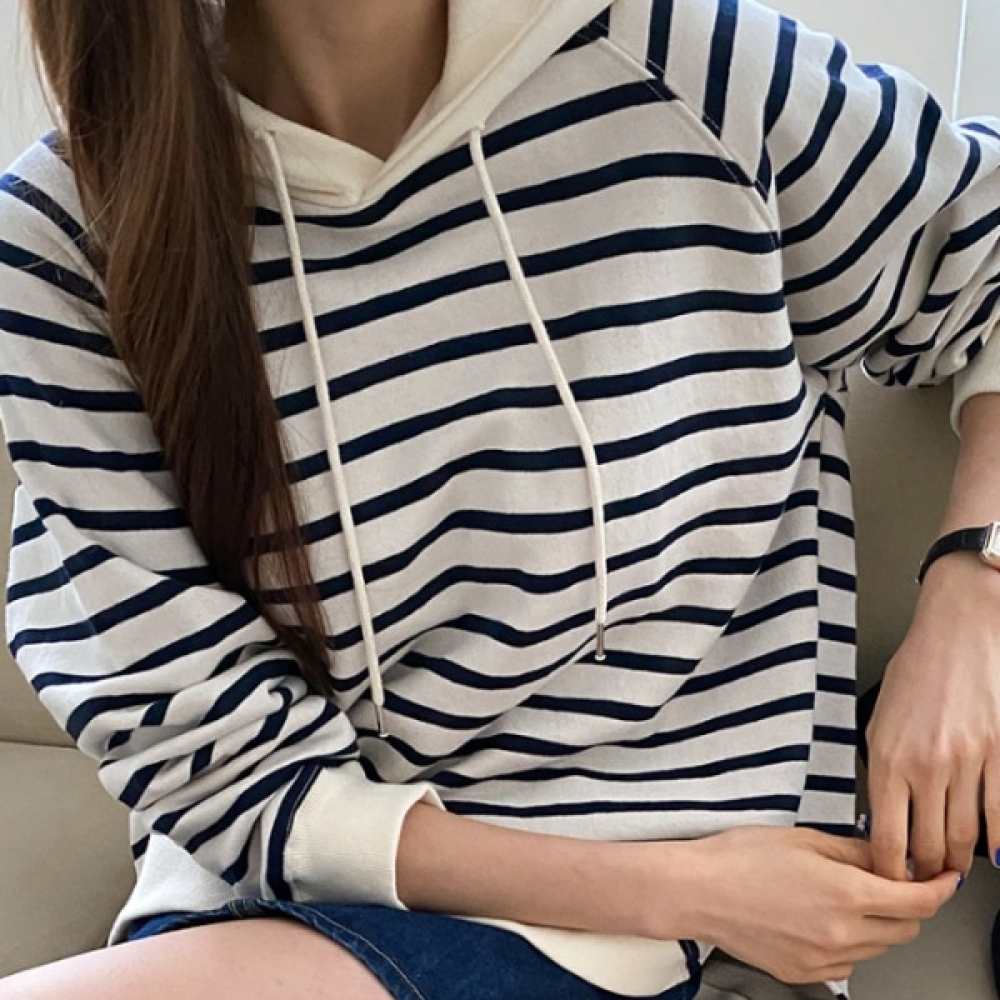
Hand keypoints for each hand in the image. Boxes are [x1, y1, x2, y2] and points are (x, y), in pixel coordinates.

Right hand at [646, 826, 958, 984]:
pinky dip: (850, 943)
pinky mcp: (804, 973)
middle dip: (908, 905)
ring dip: (879, 925)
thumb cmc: (740, 857)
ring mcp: (824, 960)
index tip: (943, 878)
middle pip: (905, 929)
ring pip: (878, 948)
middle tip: (890, 881)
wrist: (697, 890)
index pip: (918, 901)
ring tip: (847, 896)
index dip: (939, 888)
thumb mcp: (803, 838)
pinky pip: (848, 964)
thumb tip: (885, 855)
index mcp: (846, 894)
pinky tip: (822, 918)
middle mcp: (842, 934)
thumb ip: (854, 850)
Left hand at [866, 556, 999, 881]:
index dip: (889, 870)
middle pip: (927, 845)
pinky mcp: (997, 755)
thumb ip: (881, 768)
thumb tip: (883, 813)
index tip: (891, 879)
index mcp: (886, 758)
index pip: (886, 837)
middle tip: (924, 879)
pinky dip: (998, 841)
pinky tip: (994, 853)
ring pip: (963, 836)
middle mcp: (924, 765)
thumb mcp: (877, 720)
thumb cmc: (914, 673)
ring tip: (952, 868)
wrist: (956, 634)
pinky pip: (999, 813)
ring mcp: (965, 763)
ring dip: (958, 860)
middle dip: (925, 871)